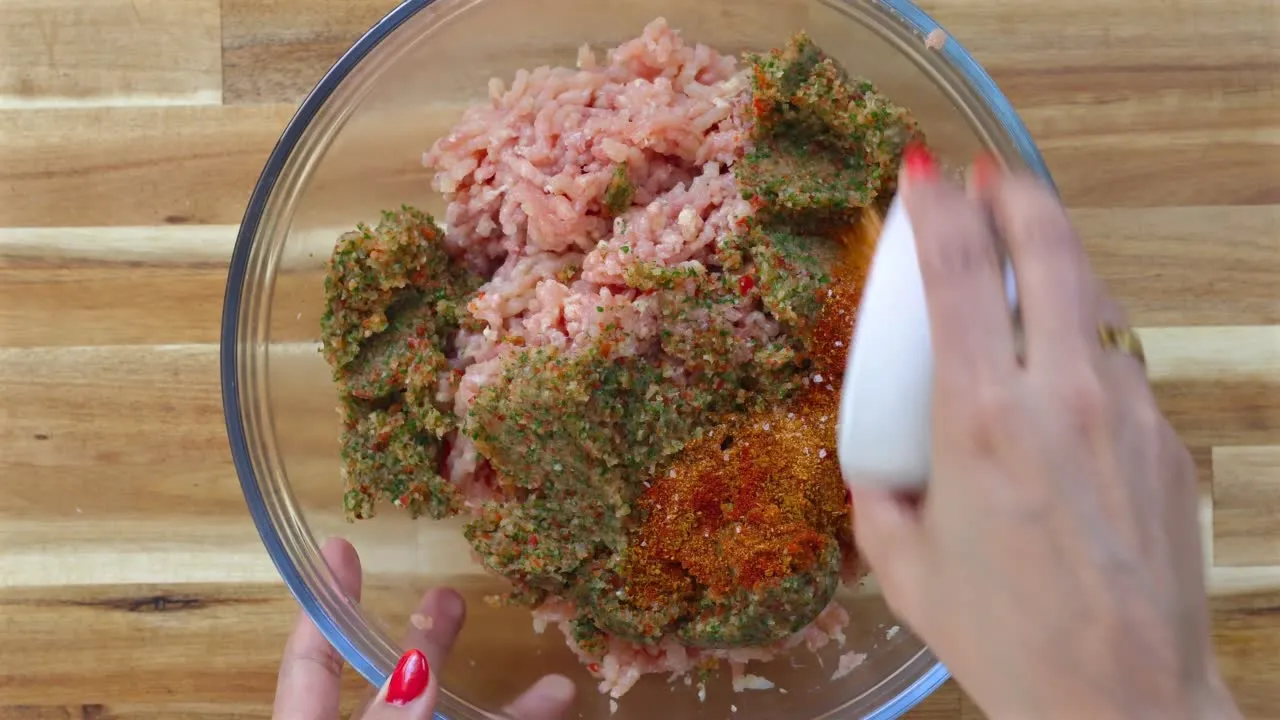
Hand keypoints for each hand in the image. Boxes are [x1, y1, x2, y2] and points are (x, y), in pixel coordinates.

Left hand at [273, 537, 575, 719]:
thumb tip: (419, 673)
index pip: (310, 666)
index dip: (325, 607)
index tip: (341, 549)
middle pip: (389, 685)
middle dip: (423, 640)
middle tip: (449, 594)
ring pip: (448, 716)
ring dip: (492, 692)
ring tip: (537, 667)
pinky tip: (558, 699)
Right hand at [848, 149, 1240, 719]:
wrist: (1124, 697)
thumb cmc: (1006, 639)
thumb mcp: (906, 570)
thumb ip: (877, 503)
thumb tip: (873, 475)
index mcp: (982, 417)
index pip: (957, 272)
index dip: (935, 207)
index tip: (922, 171)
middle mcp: (1062, 395)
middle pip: (1050, 248)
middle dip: (1017, 193)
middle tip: (991, 175)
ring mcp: (1127, 411)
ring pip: (1094, 298)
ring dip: (1057, 263)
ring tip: (1028, 261)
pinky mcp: (1165, 440)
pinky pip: (1119, 363)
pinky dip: (1084, 342)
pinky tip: (1064, 374)